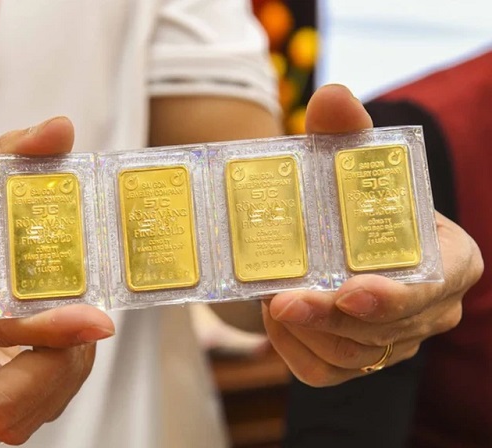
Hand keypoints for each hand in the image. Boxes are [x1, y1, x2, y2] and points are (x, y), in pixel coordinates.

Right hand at [0, 117, 114, 444]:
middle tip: (86, 324)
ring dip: (62, 378)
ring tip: (77, 328)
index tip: (97, 320)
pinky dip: (56, 387)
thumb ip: (8, 155)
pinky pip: (21, 417)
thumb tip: (60, 129)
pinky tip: (63, 344)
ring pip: (12, 419)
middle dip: (54, 368)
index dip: (39, 326)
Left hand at [262, 85, 483, 386]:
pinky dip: (295, 351)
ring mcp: (393, 341)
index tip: (350, 290)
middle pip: (386, 330)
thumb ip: (344, 131)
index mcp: (447, 260)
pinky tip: (275, 321)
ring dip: (307, 332)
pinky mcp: (358, 360)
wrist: (334, 237)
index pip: (436, 287)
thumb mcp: (349, 160)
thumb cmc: (352, 197)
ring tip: (270, 299)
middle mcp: (427, 309)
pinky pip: (325, 372)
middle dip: (332, 318)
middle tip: (283, 300)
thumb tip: (330, 96)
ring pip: (353, 355)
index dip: (395, 296)